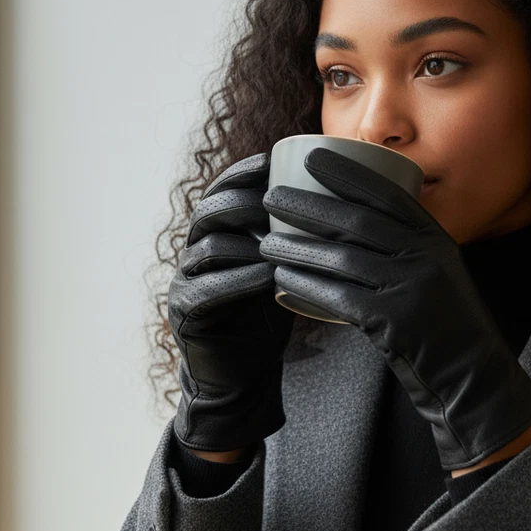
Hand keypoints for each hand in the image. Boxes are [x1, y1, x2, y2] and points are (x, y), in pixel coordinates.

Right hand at [168, 151, 298, 451]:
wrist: (244, 371)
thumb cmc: (268, 312)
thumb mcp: (283, 266)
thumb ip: (293, 233)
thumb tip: (345, 192)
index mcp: (217, 233)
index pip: (223, 190)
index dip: (243, 172)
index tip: (273, 159)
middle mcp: (195, 250)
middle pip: (210, 211)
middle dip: (242, 199)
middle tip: (275, 196)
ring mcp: (185, 280)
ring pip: (209, 247)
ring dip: (246, 240)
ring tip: (279, 237)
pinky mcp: (186, 312)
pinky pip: (207, 289)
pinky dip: (239, 280)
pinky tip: (268, 277)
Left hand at [259, 146, 530, 469]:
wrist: (474, 378)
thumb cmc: (447, 326)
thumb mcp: (437, 275)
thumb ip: (406, 250)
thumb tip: (351, 226)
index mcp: (436, 239)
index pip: (388, 194)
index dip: (347, 174)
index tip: (311, 158)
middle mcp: (427, 257)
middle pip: (358, 221)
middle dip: (309, 206)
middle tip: (271, 197)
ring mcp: (412, 288)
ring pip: (343, 258)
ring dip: (298, 247)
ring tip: (266, 241)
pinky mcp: (395, 322)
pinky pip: (340, 298)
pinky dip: (308, 286)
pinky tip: (282, 280)